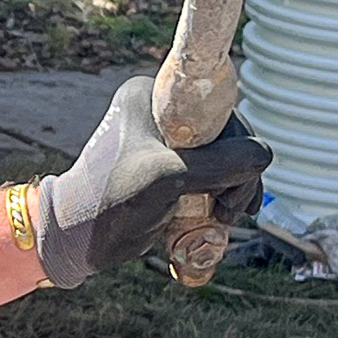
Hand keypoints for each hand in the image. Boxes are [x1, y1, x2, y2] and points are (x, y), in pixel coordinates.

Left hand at [33, 78, 270, 287]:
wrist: (72, 241)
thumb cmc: (111, 202)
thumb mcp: (169, 179)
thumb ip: (220, 164)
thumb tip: (265, 154)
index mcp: (152, 96)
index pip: (216, 104)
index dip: (237, 138)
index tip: (240, 174)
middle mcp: (160, 112)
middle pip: (225, 135)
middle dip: (237, 173)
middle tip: (233, 209)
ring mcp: (164, 142)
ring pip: (222, 159)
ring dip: (232, 189)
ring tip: (225, 217)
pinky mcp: (167, 169)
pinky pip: (210, 176)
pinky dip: (220, 198)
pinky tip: (220, 219)